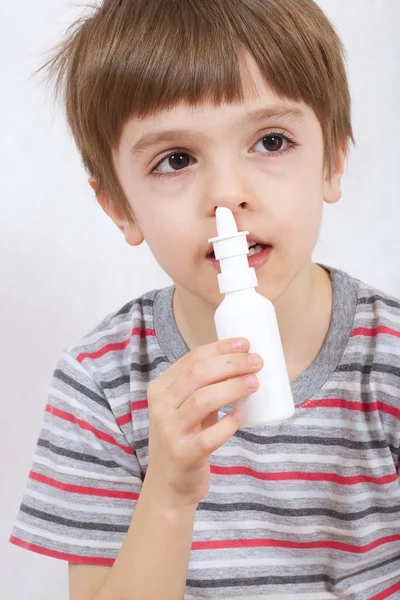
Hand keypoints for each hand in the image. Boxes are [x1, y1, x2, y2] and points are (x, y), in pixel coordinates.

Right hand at [144, 338, 262, 507]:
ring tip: (254, 383)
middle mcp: (161, 407)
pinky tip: (240, 417)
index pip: (191, 359)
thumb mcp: (184, 408)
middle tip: (256, 363)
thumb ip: (203, 387)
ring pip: (203, 400)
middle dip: (231, 364)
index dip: (220, 348)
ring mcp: (170, 431)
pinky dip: (228, 424)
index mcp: (161, 389)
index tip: (245, 343)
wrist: (168, 484)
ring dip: (233, 388)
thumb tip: (242, 361)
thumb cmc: (184, 437)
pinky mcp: (184, 454)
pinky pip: (209, 436)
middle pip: (198, 374)